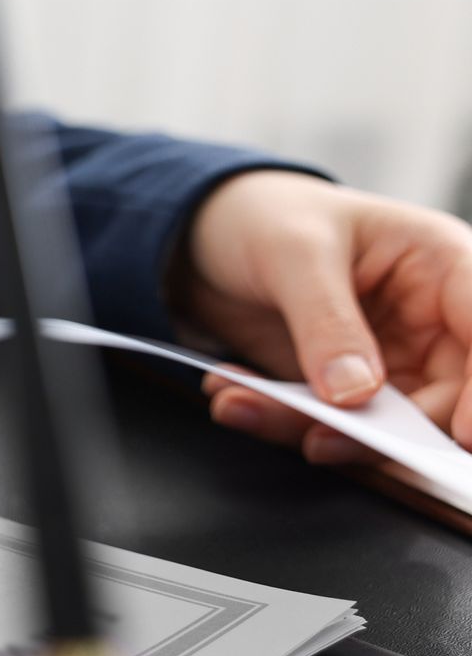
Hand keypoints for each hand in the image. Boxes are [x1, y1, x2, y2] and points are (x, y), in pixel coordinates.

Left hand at [170, 170, 471, 464]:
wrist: (209, 235)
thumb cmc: (268, 216)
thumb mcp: (295, 252)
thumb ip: (327, 320)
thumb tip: (355, 392)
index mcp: (445, 265)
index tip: (462, 434)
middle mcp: (431, 321)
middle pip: (446, 400)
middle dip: (382, 432)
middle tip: (316, 439)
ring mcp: (390, 361)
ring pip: (383, 427)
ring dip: (312, 428)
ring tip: (238, 404)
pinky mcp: (345, 391)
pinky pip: (329, 426)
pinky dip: (279, 421)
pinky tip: (233, 398)